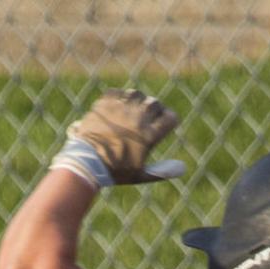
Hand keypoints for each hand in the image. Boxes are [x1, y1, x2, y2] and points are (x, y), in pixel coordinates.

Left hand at [49, 88, 185, 188]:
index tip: (166, 124)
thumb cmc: (115, 172)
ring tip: (133, 111)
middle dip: (155, 110)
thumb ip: (163, 171)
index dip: (170, 121)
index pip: (171, 118)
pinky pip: (118, 93)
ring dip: (138, 101)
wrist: (87, 162)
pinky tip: (118, 108)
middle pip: (155, 104)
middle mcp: (138, 118)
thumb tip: (183, 168)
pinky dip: (120, 98)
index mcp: (149, 135)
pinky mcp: (106, 102)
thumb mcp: (141, 174)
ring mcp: (122, 108)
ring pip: (137, 94)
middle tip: (148, 118)